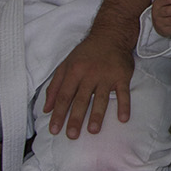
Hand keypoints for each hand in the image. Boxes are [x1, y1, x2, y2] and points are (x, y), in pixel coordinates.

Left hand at [41, 0, 149, 138]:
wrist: (111, 34)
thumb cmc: (86, 53)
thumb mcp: (65, 65)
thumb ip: (54, 86)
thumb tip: (45, 109)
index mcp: (74, 71)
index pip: (64, 96)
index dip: (58, 113)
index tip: (54, 130)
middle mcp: (90, 74)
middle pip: (81, 99)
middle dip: (76, 118)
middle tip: (71, 135)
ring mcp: (107, 75)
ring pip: (101, 98)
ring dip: (98, 115)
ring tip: (93, 130)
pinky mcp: (122, 76)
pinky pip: (124, 93)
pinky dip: (124, 105)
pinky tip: (123, 118)